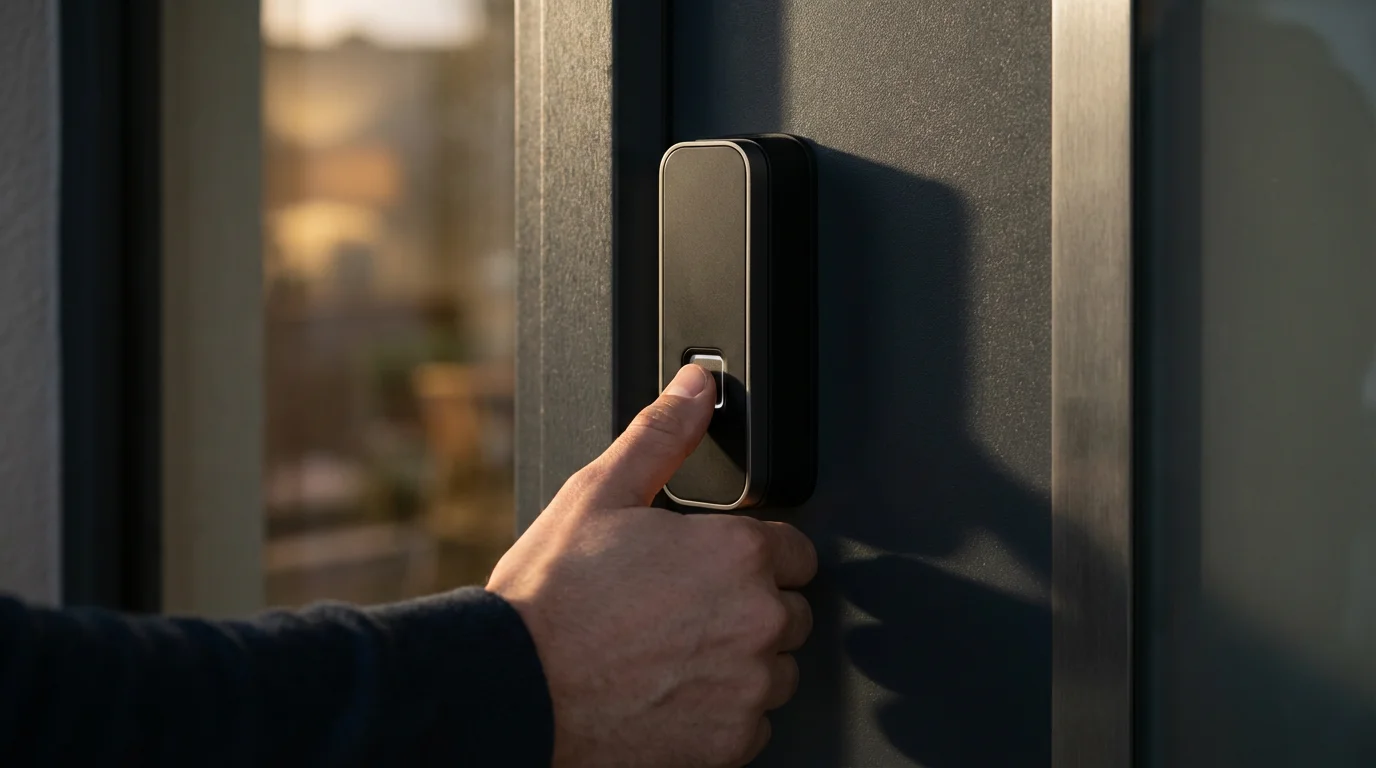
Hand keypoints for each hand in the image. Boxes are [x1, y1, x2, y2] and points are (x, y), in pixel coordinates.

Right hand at [488, 365, 816, 767]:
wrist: (516, 691)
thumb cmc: (551, 600)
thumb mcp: (599, 493)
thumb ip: (663, 433)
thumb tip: (697, 385)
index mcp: (735, 553)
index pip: (794, 550)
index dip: (753, 554)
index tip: (712, 567)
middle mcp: (755, 619)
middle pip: (789, 611)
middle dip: (748, 606)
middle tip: (681, 608)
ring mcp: (747, 686)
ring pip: (775, 669)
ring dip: (741, 661)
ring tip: (673, 651)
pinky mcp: (731, 742)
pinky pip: (753, 723)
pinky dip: (723, 713)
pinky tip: (673, 691)